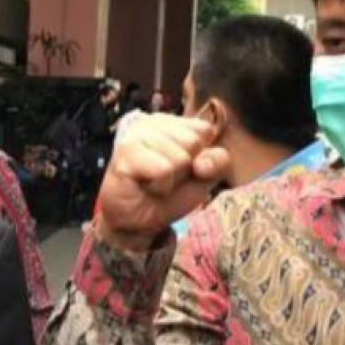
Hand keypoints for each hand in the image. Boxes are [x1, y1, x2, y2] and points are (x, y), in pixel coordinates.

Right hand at [94, 114, 229, 251]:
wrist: (135, 223)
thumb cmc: (167, 196)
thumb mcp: (203, 179)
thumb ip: (217, 163)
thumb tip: (202, 163)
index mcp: (172, 121)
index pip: (205, 130)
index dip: (200, 157)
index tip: (181, 169)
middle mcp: (152, 121)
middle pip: (194, 142)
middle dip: (184, 169)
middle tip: (164, 177)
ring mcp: (137, 133)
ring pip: (180, 157)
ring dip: (171, 180)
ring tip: (153, 182)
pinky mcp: (126, 151)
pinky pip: (164, 170)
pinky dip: (160, 187)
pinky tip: (144, 185)